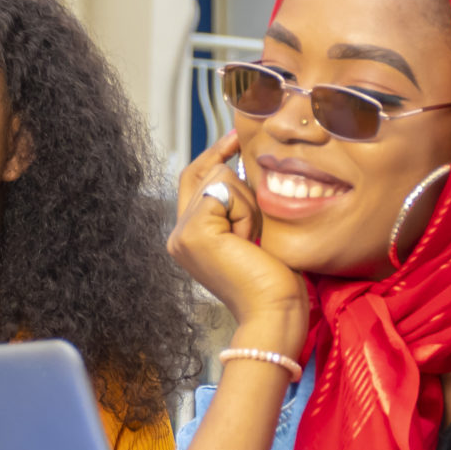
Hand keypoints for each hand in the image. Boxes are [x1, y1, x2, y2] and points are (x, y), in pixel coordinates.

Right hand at [168, 131, 306, 354]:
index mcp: (187, 238)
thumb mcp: (250, 231)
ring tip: (251, 240)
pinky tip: (248, 240)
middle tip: (254, 228)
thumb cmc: (273, 280)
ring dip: (247, 203)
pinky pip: (225, 191)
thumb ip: (235, 203)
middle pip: (208, 172)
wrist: (273, 311)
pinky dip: (245, 211)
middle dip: (241, 190)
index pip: (194, 179)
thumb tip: (239, 161)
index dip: (214, 154)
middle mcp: (177, 235)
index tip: (235, 138)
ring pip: (220, 177)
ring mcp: (181, 233)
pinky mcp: (194, 231)